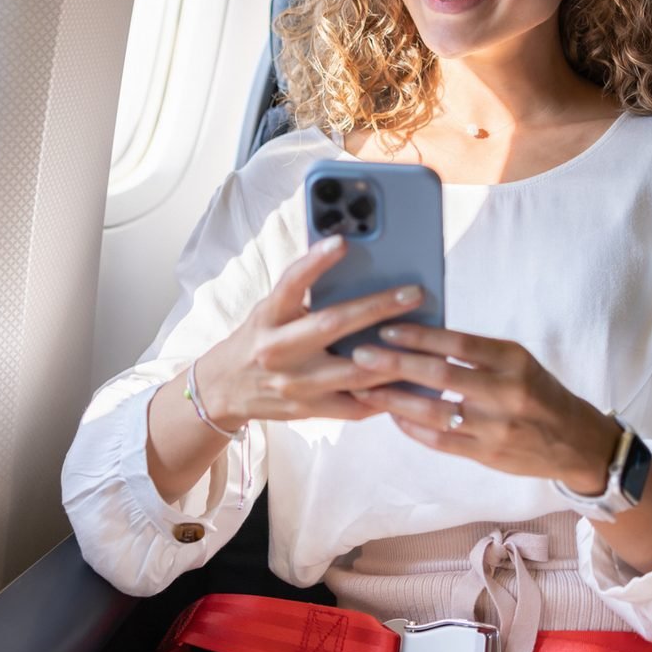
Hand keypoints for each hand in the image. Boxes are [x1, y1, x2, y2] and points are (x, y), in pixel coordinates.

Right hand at [193, 238, 421, 427]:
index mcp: (269, 316)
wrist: (225, 389)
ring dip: (394, 356)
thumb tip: (354, 267)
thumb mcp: (270, 310)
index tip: (343, 240)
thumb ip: (303, 295)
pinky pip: (356, 405)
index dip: (315, 261)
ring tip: (426, 339)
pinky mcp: (309, 410)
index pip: (291, 284)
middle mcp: (279, 349)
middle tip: (414, 293)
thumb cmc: (258, 338)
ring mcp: (295, 384)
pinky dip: (386, 393)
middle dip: (378, 308)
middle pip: (332, 325)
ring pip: (355, 372)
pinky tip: (410, 379)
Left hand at [351, 325, 619, 492]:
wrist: (576, 443)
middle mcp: (506, 393)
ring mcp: (495, 428)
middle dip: (394, 364)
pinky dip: (412, 427)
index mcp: (513, 360)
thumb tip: (420, 338)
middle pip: (439, 375)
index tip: (386, 328)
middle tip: (359, 356)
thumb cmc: (539, 393)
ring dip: (393, 399)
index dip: (418, 335)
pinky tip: (392, 414)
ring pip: (433, 411)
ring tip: (364, 389)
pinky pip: (440, 440)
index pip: (457, 342)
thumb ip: (476, 353)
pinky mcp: (487, 455)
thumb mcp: (518, 362)